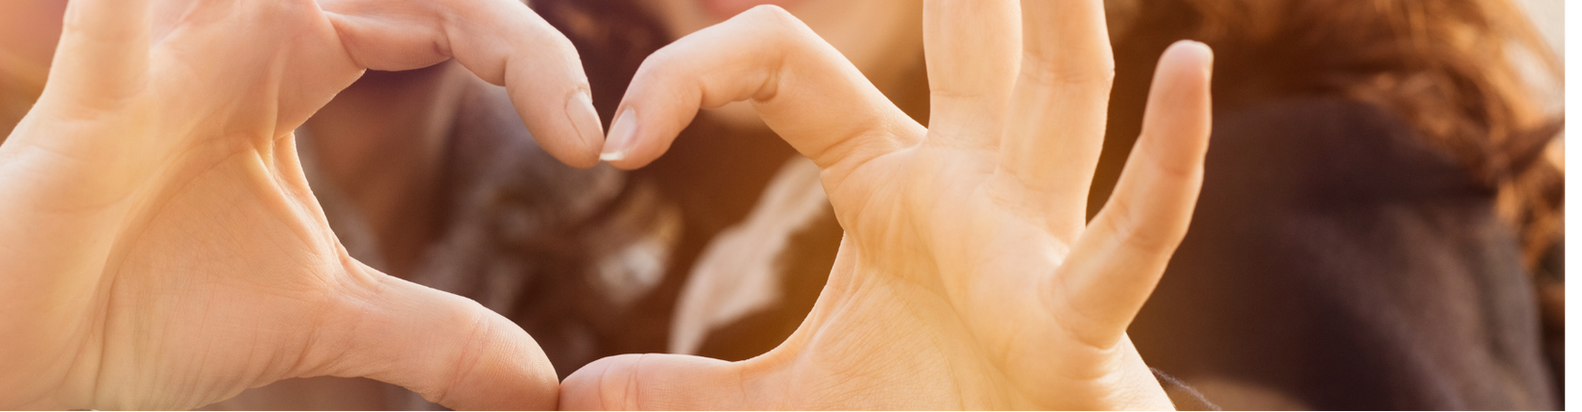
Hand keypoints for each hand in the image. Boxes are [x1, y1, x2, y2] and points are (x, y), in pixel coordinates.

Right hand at [0, 0, 602, 408]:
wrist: (23, 360)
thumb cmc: (153, 312)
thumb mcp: (324, 318)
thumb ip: (432, 334)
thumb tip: (539, 382)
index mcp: (298, 60)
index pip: (445, 16)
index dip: (531, 64)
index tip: (593, 151)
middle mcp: (241, 26)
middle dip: (503, 28)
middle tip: (578, 114)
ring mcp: (172, 37)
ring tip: (495, 40)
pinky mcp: (101, 73)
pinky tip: (250, 6)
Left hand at [567, 2, 1211, 409]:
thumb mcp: (782, 401)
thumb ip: (684, 390)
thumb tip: (578, 393)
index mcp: (887, 178)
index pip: (788, 65)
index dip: (697, 74)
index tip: (618, 138)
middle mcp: (971, 179)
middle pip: (966, 34)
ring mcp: (1034, 232)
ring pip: (1060, 93)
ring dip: (1064, 14)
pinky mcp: (1078, 307)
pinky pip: (1133, 227)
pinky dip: (1166, 157)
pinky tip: (1186, 71)